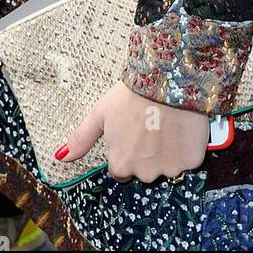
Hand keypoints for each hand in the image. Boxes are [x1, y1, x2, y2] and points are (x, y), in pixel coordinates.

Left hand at [55, 81, 209, 183]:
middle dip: (147, 153)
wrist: (166, 79)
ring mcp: (170, 169)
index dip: (127, 150)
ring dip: (168, 151)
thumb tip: (59, 157)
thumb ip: (81, 139)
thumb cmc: (130, 95)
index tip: (133, 133)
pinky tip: (183, 127)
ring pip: (168, 166)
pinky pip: (189, 160)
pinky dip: (187, 147)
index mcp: (120, 164)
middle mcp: (144, 173)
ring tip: (167, 123)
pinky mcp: (192, 161)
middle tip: (150, 126)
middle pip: (144, 170)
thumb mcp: (100, 113)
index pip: (120, 170)